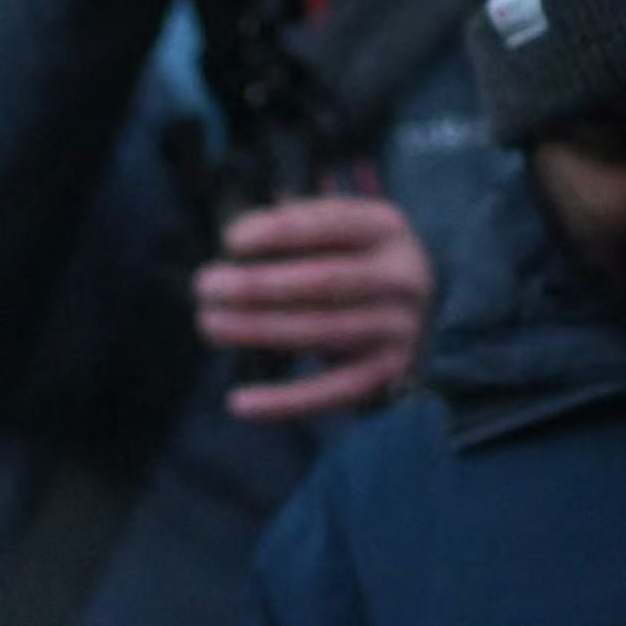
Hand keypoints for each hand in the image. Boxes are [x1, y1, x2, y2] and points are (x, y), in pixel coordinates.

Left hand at [198, 193, 434, 423]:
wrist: (419, 309)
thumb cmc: (351, 261)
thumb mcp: (339, 232)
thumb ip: (296, 230)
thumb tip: (233, 256)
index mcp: (386, 227)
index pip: (331, 223)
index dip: (280, 232)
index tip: (231, 241)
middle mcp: (402, 276)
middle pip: (323, 281)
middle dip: (258, 285)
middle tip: (205, 286)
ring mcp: (398, 328)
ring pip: (321, 332)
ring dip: (258, 331)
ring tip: (210, 325)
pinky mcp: (386, 374)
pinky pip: (329, 391)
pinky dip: (282, 402)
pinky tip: (238, 402)